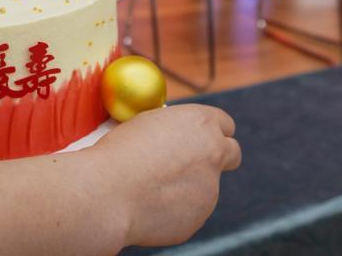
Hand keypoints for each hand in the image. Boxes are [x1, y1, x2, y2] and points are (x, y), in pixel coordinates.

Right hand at [95, 104, 240, 247]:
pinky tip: (148, 205)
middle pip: (232, 153)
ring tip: (148, 187)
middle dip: (219, 157)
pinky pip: (188, 211)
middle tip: (197, 163)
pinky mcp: (198, 217)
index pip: (225, 124)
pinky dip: (174, 209)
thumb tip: (176, 136)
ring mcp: (210, 188)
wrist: (109, 192)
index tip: (203, 138)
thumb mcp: (149, 124)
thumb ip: (174, 130)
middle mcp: (213, 154)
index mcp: (201, 124)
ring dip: (187, 186)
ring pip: (206, 186)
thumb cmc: (120, 153)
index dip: (213, 132)